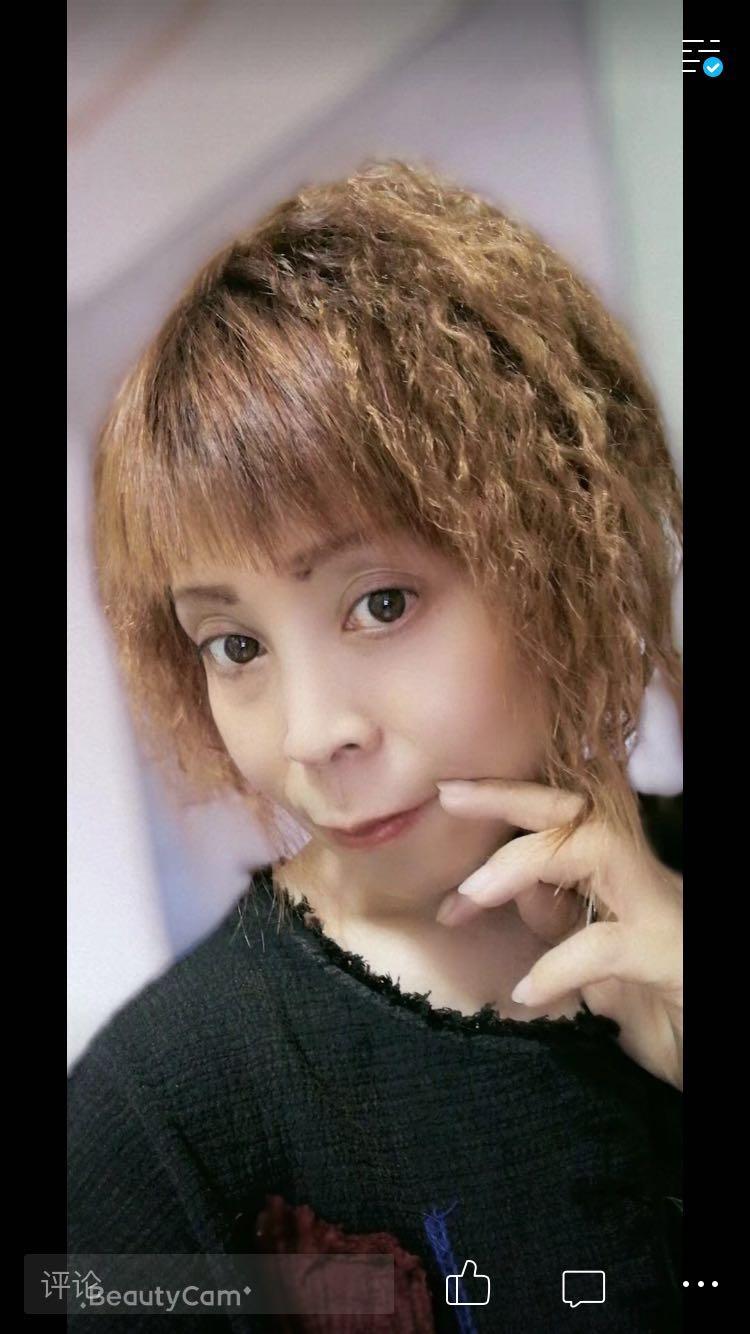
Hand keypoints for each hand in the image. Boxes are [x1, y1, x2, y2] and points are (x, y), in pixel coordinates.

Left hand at [435, 779, 682, 1089]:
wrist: (712, 1050)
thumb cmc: (668, 1014)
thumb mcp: (600, 968)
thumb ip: (564, 925)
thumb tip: (513, 887)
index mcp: (626, 884)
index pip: (569, 818)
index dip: (510, 799)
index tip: (448, 799)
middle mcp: (648, 886)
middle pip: (581, 811)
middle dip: (512, 795)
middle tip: (447, 796)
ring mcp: (664, 917)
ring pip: (600, 848)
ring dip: (528, 861)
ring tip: (469, 896)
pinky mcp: (674, 959)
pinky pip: (609, 945)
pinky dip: (559, 964)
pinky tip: (527, 991)